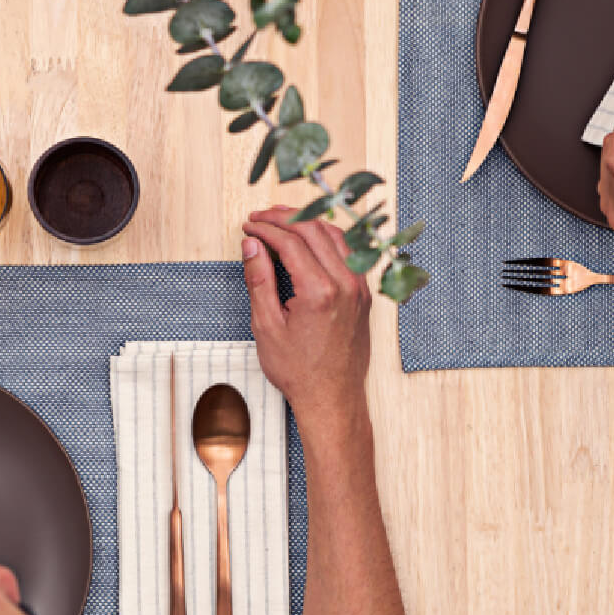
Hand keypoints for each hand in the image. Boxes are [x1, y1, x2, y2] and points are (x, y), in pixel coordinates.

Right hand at [241, 207, 371, 440]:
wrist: (332, 397)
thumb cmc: (300, 371)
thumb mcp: (267, 326)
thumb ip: (259, 280)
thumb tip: (252, 245)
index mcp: (320, 292)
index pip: (291, 241)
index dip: (266, 228)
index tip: (249, 226)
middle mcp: (346, 284)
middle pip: (314, 230)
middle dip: (284, 218)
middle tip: (260, 217)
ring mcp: (359, 288)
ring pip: (336, 235)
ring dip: (307, 222)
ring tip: (281, 220)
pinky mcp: (364, 293)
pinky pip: (349, 252)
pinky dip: (327, 237)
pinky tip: (309, 238)